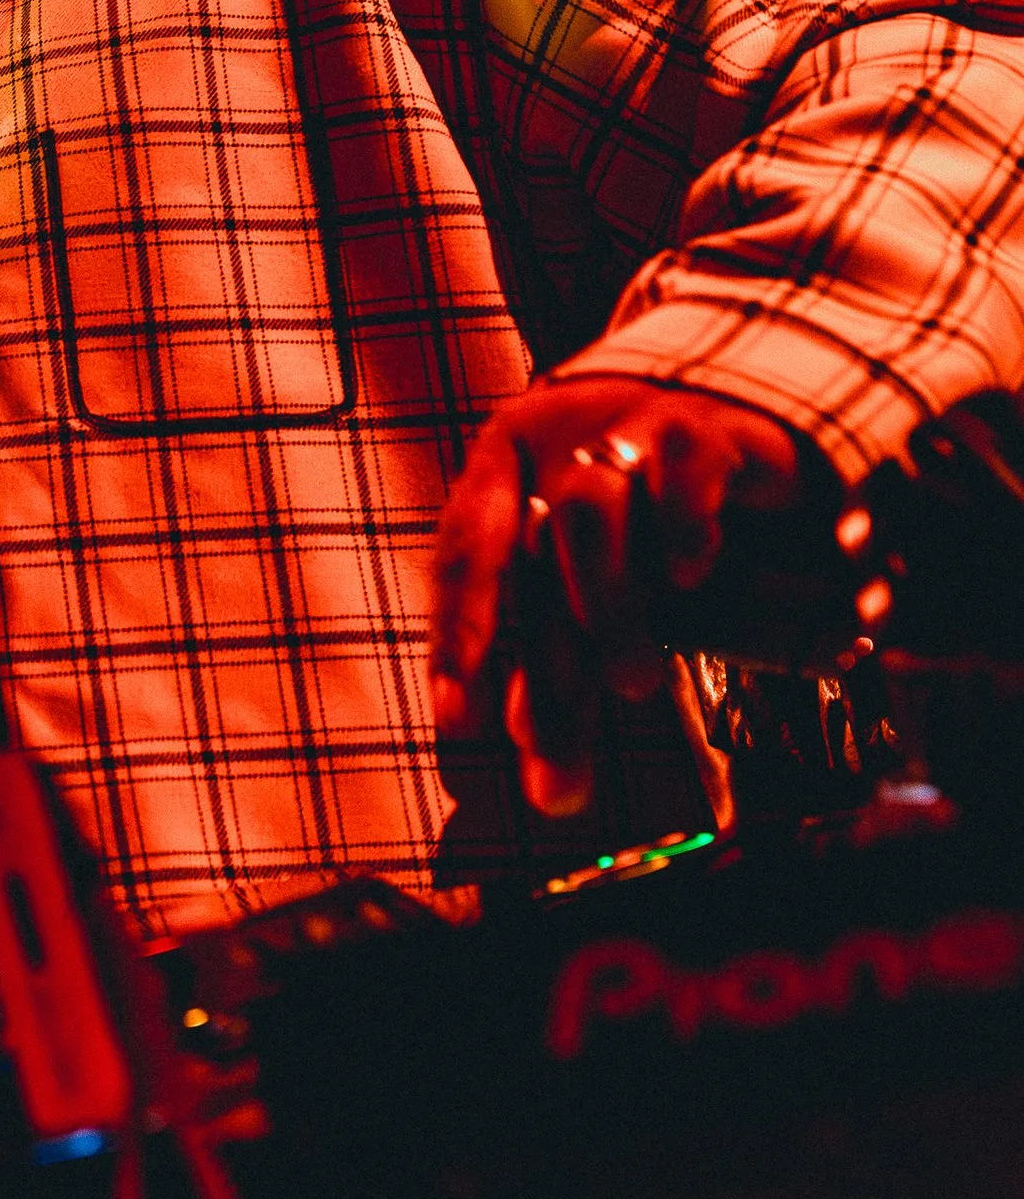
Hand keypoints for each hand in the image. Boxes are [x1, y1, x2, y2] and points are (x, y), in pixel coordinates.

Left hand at [429, 378, 808, 818]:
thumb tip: (547, 781)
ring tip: (636, 686)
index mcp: (510, 467)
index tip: (457, 722)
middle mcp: (559, 440)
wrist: (741, 417)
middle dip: (546, 670)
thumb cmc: (646, 520)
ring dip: (608, 610)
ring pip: (589, 509)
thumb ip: (565, 673)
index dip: (457, 636)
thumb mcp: (595, 595)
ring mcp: (629, 423)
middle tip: (558, 765)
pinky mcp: (706, 425)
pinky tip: (688, 573)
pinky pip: (682, 462)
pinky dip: (680, 523)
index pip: (466, 550)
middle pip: (531, 550)